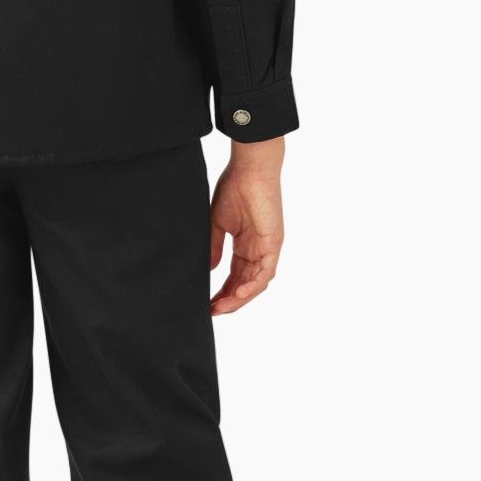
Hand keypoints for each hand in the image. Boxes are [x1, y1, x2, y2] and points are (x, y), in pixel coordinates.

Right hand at [209, 137, 284, 314]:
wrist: (249, 168)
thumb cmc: (234, 188)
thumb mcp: (218, 223)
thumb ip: (215, 247)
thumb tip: (209, 270)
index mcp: (246, 245)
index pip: (235, 277)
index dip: (222, 292)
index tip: (207, 304)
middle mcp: (259, 250)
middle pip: (246, 285)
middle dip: (229, 301)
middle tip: (212, 312)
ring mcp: (268, 248)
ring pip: (256, 284)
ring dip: (239, 299)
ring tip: (221, 308)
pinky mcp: (274, 243)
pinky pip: (265, 272)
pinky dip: (252, 286)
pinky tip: (237, 295)